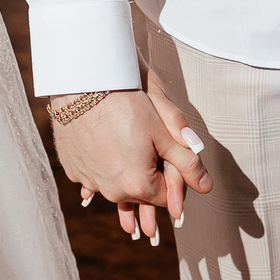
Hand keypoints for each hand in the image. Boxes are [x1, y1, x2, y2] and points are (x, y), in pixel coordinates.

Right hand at [50, 78, 210, 244]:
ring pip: (114, 182)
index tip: (166, 153)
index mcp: (138, 185)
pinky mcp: (72, 168)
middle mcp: (112, 190)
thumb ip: (187, 163)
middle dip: (146, 172)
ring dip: (122, 167)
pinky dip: (99, 161)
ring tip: (121, 138)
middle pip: (139, 191)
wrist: (82, 84)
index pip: (165, 196)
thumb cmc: (126, 104)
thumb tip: (207, 187)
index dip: (170, 175)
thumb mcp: (163, 132)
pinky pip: (92, 172)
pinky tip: (101, 140)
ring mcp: (89, 180)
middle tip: (144, 140)